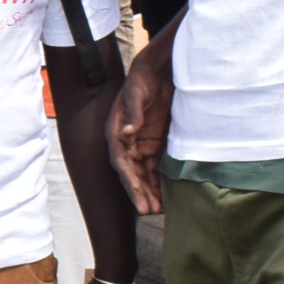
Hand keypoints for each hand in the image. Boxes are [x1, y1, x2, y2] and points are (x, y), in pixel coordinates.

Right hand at [109, 37, 173, 213]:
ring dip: (149, 191)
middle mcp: (126, 142)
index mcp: (116, 131)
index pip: (121, 160)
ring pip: (144, 173)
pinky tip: (167, 195)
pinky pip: (156, 166)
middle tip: (149, 211)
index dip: (129, 179)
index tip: (138, 194)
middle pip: (132, 172)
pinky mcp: (155, 143)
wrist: (158, 72)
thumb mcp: (137, 92)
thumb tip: (127, 132)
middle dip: (139, 192)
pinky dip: (160, 181)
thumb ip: (133, 112)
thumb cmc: (142, 80)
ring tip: (159, 210)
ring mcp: (141, 144)